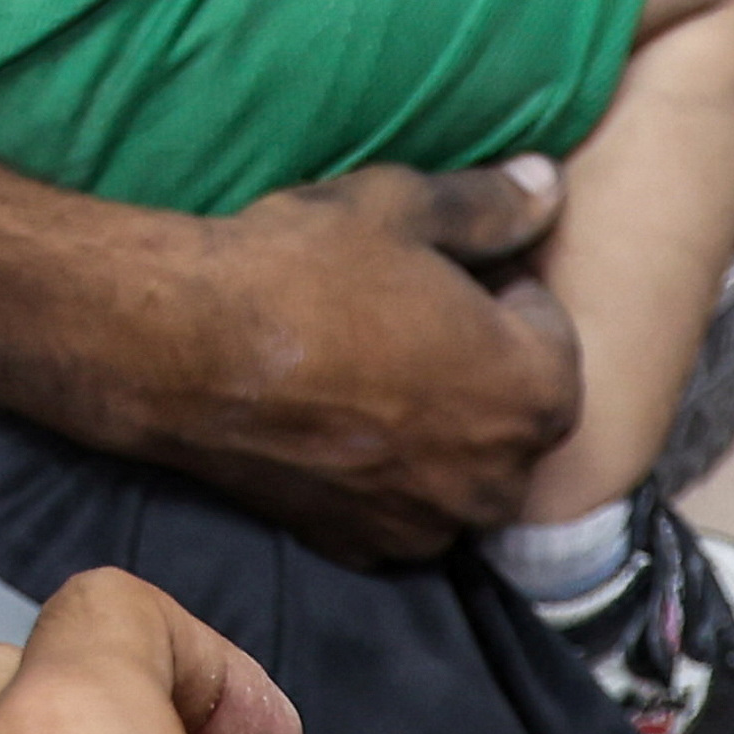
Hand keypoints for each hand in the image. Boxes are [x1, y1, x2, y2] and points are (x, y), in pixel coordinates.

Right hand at [122, 164, 579, 561]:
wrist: (180, 348)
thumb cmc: (301, 269)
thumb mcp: (404, 205)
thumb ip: (494, 205)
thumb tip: (550, 185)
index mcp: (533, 393)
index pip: (553, 332)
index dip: (500, 291)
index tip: (445, 272)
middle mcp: (497, 478)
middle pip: (515, 410)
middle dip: (481, 366)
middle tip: (406, 315)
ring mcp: (427, 524)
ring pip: (461, 466)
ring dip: (438, 425)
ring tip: (369, 367)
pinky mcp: (360, 548)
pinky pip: (401, 505)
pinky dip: (385, 471)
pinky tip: (335, 417)